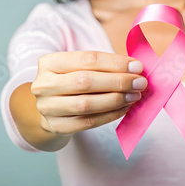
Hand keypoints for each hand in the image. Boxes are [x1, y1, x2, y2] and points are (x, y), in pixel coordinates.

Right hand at [31, 51, 146, 134]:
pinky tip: (124, 108)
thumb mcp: (79, 68)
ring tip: (134, 96)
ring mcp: (48, 107)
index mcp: (49, 62)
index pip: (87, 59)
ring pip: (87, 104)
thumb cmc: (71, 82)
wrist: (51, 108)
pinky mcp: (56, 126)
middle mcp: (44, 84)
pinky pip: (88, 122)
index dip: (115, 63)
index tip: (137, 67)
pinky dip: (110, 115)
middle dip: (118, 82)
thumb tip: (135, 69)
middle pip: (86, 81)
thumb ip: (104, 66)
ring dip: (116, 100)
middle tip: (140, 83)